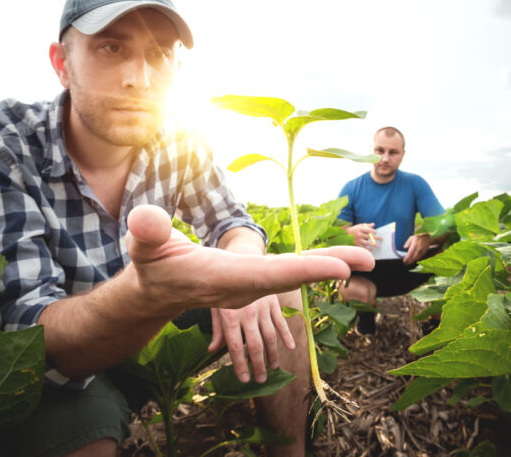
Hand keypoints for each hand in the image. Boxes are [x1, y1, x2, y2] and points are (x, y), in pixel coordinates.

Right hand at [126, 205, 374, 311]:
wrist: (157, 292)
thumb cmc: (150, 265)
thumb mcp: (144, 245)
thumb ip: (147, 232)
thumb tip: (147, 218)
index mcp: (218, 279)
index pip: (265, 275)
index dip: (302, 270)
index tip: (338, 267)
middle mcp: (240, 289)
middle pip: (288, 279)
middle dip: (326, 268)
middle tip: (366, 259)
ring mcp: (248, 289)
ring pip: (293, 277)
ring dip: (327, 266)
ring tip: (363, 256)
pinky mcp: (253, 284)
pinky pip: (288, 274)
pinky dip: (314, 266)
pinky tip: (338, 259)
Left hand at [209, 295, 293, 383]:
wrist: (241, 260)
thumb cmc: (224, 288)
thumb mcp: (216, 307)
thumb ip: (217, 330)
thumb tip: (211, 351)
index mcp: (230, 316)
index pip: (235, 345)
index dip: (240, 364)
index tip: (244, 379)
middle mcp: (247, 313)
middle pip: (255, 345)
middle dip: (258, 365)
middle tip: (260, 380)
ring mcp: (262, 308)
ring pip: (270, 336)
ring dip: (272, 354)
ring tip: (273, 368)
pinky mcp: (273, 303)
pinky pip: (281, 321)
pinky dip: (286, 335)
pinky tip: (290, 348)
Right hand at [345, 222, 380, 248]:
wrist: (345, 235)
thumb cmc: (354, 229)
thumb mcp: (360, 226)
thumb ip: (367, 225)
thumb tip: (374, 224)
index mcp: (360, 229)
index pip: (368, 230)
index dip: (372, 231)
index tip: (376, 232)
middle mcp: (359, 234)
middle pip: (369, 236)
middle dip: (376, 238)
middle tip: (381, 239)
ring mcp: (358, 240)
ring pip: (367, 243)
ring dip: (373, 245)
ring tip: (378, 246)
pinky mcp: (357, 244)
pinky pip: (363, 247)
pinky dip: (368, 249)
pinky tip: (372, 250)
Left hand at [403, 233, 429, 264]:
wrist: (427, 238)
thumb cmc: (418, 238)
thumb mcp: (412, 238)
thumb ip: (407, 242)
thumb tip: (404, 247)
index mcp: (415, 244)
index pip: (410, 252)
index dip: (407, 257)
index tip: (404, 260)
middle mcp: (419, 248)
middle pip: (414, 256)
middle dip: (409, 261)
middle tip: (405, 264)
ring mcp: (422, 250)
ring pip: (417, 257)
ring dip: (413, 261)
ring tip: (408, 263)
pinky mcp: (424, 252)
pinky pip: (420, 257)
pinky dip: (417, 260)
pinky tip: (413, 261)